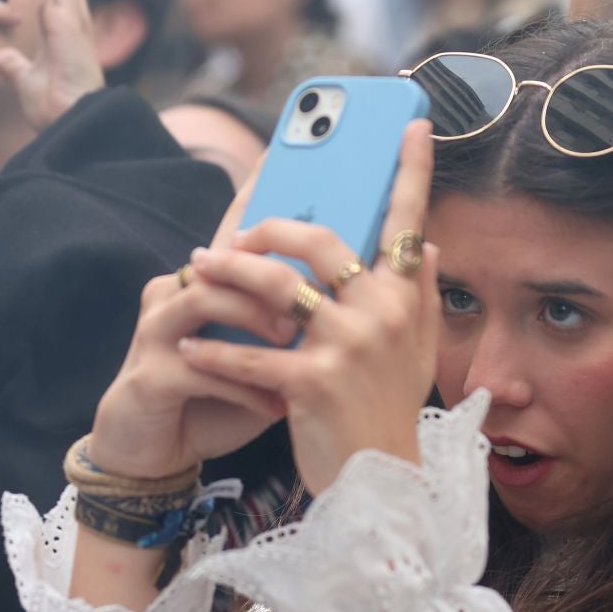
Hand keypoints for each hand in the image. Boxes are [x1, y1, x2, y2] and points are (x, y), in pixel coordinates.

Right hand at [85, 156, 293, 478]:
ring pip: (210, 298)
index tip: (291, 155)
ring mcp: (158, 329)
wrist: (154, 456)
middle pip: (226, 253)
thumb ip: (308, 315)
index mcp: (211, 280)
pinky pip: (201, 365)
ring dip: (256, 320)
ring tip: (293, 344)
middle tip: (321, 289)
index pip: (238, 226)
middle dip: (273, 262)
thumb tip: (375, 280)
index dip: (260, 190)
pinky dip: (245, 383)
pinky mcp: (149, 375)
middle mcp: (179, 290)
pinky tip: (276, 404)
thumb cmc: (218, 398)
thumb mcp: (269, 354)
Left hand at [176, 122, 438, 494]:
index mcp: (405, 299)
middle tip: (235, 235)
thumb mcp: (418, 353)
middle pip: (320, 242)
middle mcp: (381, 313)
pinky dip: (213, 349)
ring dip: (226, 275)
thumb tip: (426, 243)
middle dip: (269, 228)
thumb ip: (419, 294)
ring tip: (194, 271)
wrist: (381, 489)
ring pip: (274, 289)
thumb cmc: (390, 415)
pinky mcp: (312, 383)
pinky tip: (186, 347)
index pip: (410, 222)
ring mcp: (348, 346)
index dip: (413, 170)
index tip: (415, 122)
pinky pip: (250, 354)